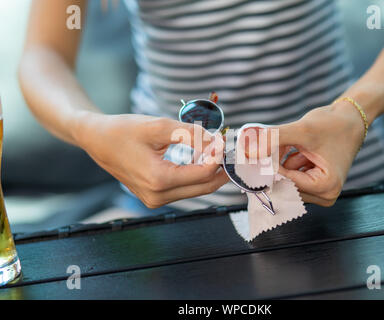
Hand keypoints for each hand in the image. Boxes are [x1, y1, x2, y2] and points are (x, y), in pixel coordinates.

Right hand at [74, 112, 226, 207]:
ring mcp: (155, 200)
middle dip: (220, 169)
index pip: (204, 173)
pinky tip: (202, 160)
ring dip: (210, 173)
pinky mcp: (154, 198)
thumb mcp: (160, 126)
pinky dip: (196, 176)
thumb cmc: (124, 130)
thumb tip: (217, 142)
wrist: (97, 140)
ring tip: (217, 152)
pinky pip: (184, 190)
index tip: (226, 139)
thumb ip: (192, 134)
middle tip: (230, 151)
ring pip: (196, 190)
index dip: (219, 156)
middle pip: (204, 187)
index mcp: (159, 180)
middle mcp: (158, 196)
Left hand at [244, 102, 364, 206]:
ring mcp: (320, 193)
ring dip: (282, 162)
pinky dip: (288, 163)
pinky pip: (291, 177)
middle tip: (271, 146)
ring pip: (286, 181)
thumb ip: (273, 139)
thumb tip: (248, 152)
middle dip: (276, 165)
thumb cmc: (333, 124)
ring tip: (294, 145)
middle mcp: (325, 195)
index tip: (252, 155)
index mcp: (327, 186)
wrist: (349, 119)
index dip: (269, 167)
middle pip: (286, 186)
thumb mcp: (301, 130)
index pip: (287, 183)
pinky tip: (297, 150)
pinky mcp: (314, 186)